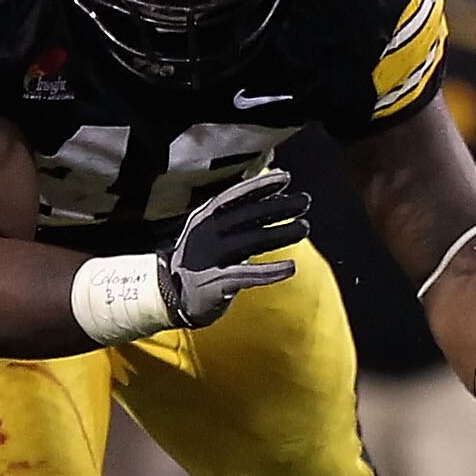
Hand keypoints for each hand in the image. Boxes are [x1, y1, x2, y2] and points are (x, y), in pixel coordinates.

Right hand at [161, 169, 307, 327]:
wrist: (170, 296)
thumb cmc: (202, 260)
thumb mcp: (214, 233)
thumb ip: (240, 216)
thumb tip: (273, 194)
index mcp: (205, 218)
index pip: (234, 197)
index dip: (259, 186)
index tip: (286, 178)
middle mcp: (206, 234)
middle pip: (246, 216)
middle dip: (277, 206)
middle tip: (305, 200)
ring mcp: (209, 258)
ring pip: (250, 241)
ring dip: (280, 233)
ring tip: (304, 227)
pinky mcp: (215, 283)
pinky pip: (247, 276)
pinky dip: (270, 272)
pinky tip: (290, 267)